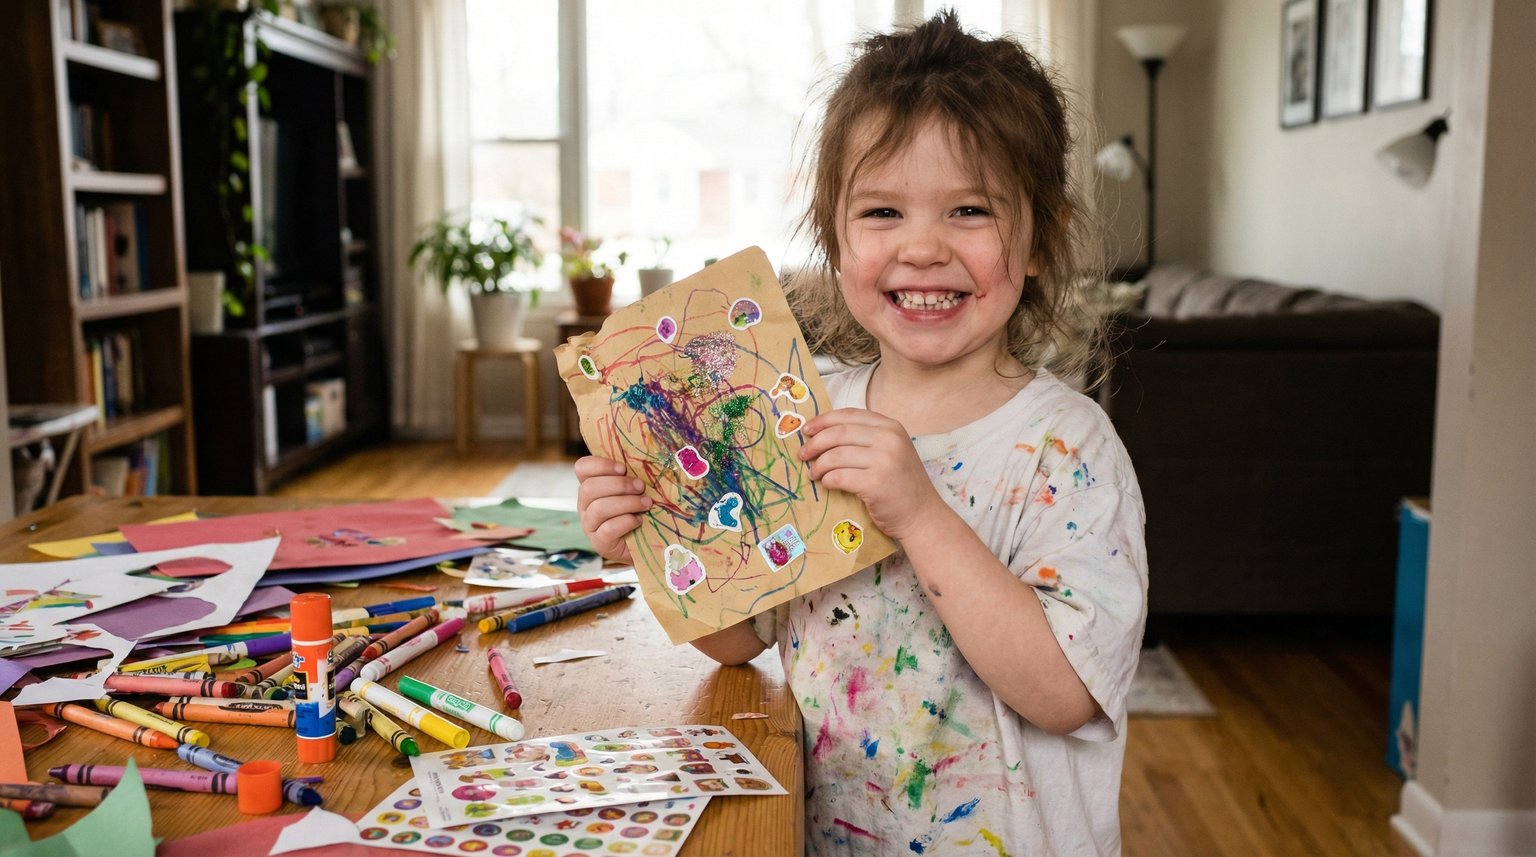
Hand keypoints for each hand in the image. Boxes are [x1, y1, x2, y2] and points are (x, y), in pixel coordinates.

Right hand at [575, 456, 651, 563]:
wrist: (645, 542)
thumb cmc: (639, 509)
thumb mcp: (634, 489)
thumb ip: (631, 474)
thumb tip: (644, 458)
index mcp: (590, 486)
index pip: (582, 468)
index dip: (600, 465)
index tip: (623, 468)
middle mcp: (585, 505)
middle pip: (590, 488)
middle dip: (619, 485)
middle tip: (640, 487)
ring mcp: (589, 525)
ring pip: (599, 508)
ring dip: (627, 503)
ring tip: (646, 503)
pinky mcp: (599, 543)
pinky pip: (609, 529)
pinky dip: (627, 522)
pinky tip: (639, 520)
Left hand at [799, 408, 944, 541]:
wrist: (922, 515)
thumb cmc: (902, 485)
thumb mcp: (892, 451)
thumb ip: (867, 438)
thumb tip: (823, 434)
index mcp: (891, 427)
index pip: (849, 415)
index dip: (824, 420)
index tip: (807, 430)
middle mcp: (889, 439)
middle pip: (838, 433)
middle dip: (815, 443)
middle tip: (803, 455)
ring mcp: (884, 460)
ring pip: (835, 455)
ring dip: (818, 465)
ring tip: (814, 473)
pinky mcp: (875, 483)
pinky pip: (839, 476)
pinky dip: (828, 480)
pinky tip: (827, 484)